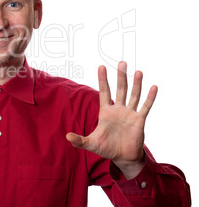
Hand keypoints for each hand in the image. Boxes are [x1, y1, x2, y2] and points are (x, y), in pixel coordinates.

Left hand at [66, 61, 157, 178]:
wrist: (122, 157)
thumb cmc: (106, 148)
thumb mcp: (91, 144)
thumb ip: (79, 140)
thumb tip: (67, 136)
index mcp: (105, 112)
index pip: (104, 92)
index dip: (102, 80)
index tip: (101, 66)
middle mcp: (118, 109)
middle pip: (120, 89)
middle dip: (121, 76)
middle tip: (122, 62)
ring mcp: (129, 114)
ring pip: (133, 95)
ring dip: (136, 84)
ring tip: (138, 72)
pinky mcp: (139, 120)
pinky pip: (145, 107)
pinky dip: (150, 98)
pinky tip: (153, 87)